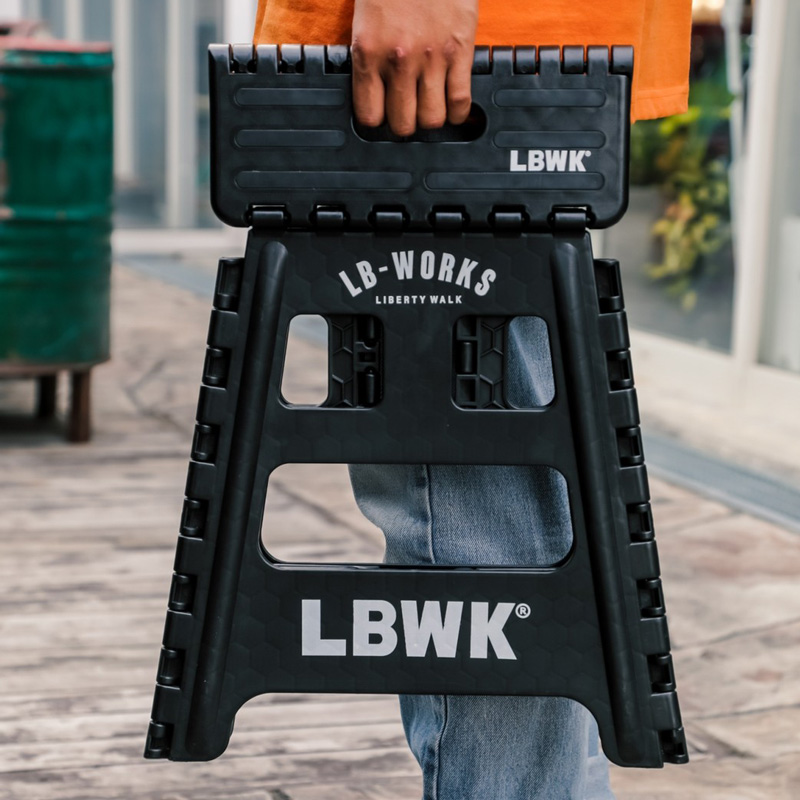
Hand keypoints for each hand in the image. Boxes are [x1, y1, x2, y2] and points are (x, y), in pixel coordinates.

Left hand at [351, 0, 478, 135]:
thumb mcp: (366, 20)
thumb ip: (370, 56)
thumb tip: (377, 93)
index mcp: (368, 52)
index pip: (369, 116)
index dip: (377, 120)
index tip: (383, 115)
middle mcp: (398, 61)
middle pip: (402, 124)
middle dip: (405, 123)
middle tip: (409, 112)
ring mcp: (431, 58)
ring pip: (432, 120)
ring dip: (431, 119)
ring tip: (431, 108)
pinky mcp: (459, 50)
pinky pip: (460, 102)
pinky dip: (458, 113)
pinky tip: (454, 108)